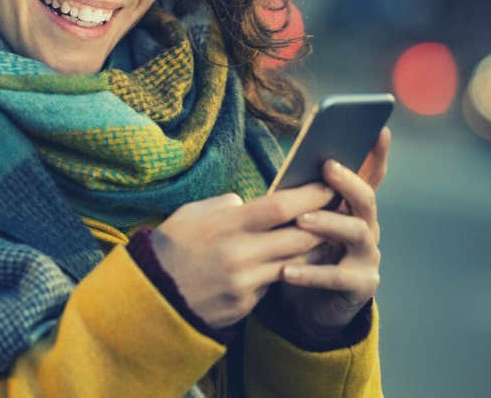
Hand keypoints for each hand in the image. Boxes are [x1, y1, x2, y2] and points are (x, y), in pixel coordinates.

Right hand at [149, 183, 342, 329]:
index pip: (281, 206)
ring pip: (297, 262)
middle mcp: (239, 254)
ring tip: (327, 235)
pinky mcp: (246, 304)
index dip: (310, 195)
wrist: (152, 298)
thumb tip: (246, 202)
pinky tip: (297, 262)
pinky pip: (276, 283)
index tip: (327, 186)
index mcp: (225, 226)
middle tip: (339, 210)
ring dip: (315, 249)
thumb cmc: (169, 250)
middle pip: (300, 235)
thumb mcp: (188, 215)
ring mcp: (245, 282)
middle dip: (324, 222)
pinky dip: (290, 270)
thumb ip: (222, 205)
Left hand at [273, 126, 390, 335]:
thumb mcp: (301, 222)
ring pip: (355, 233)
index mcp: (353, 208)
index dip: (377, 154)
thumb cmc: (302, 253)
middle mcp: (366, 228)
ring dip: (328, 223)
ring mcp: (367, 257)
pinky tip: (286, 270)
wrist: (308, 305)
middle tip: (328, 166)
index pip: (370, 176)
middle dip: (349, 181)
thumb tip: (291, 165)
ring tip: (302, 220)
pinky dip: (311, 274)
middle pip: (366, 200)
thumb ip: (302, 198)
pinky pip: (337, 278)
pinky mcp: (360, 286)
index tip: (380, 129)